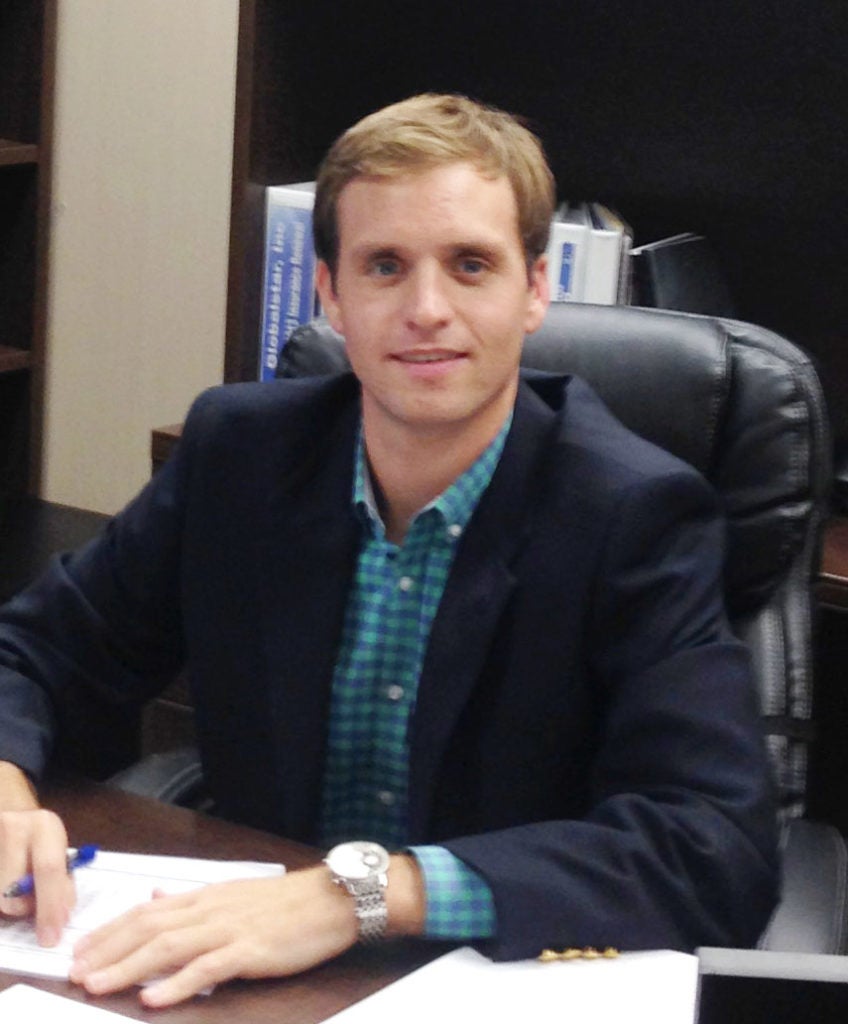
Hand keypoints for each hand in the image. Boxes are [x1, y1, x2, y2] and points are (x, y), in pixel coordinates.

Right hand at [0, 761, 74, 945]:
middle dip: (23, 909)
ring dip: (8, 902)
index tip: (51, 936)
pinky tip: (7, 886)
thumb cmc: (37, 834)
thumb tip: (58, 917)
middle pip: (12, 892)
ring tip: (17, 886)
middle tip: (30, 908)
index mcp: (44, 825)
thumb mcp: (56, 845)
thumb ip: (61, 878)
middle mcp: (14, 827)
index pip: (48, 870)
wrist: (7, 805)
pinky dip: (1, 895)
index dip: (50, 906)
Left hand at [70, 865, 359, 1006]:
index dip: (110, 930)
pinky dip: (176, 984)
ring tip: (97, 984)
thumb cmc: (285, 902)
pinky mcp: (250, 951)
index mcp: (205, 896)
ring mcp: (229, 929)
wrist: (330, 899)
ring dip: (128, 966)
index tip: (80, 949)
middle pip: (148, 928)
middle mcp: (210, 909)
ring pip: (168, 947)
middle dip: (107, 950)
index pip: (146, 910)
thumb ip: (193, 899)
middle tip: (74, 972)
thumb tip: (157, 894)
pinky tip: (153, 998)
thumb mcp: (233, 893)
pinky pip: (206, 969)